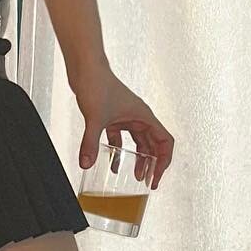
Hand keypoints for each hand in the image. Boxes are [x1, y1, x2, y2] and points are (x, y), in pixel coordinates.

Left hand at [71, 64, 173, 188]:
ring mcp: (126, 117)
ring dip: (139, 159)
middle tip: (149, 182)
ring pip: (139, 143)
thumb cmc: (97, 83)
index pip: (165, 142)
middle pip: (154, 145)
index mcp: (144, 116)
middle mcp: (138, 117)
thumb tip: (86, 163)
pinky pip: (121, 139)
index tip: (156, 177)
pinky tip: (112, 164)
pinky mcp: (112, 117)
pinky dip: (119, 151)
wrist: (85, 68)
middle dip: (153, 165)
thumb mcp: (95, 118)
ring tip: (136, 177)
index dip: (164, 162)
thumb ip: (90, 143)